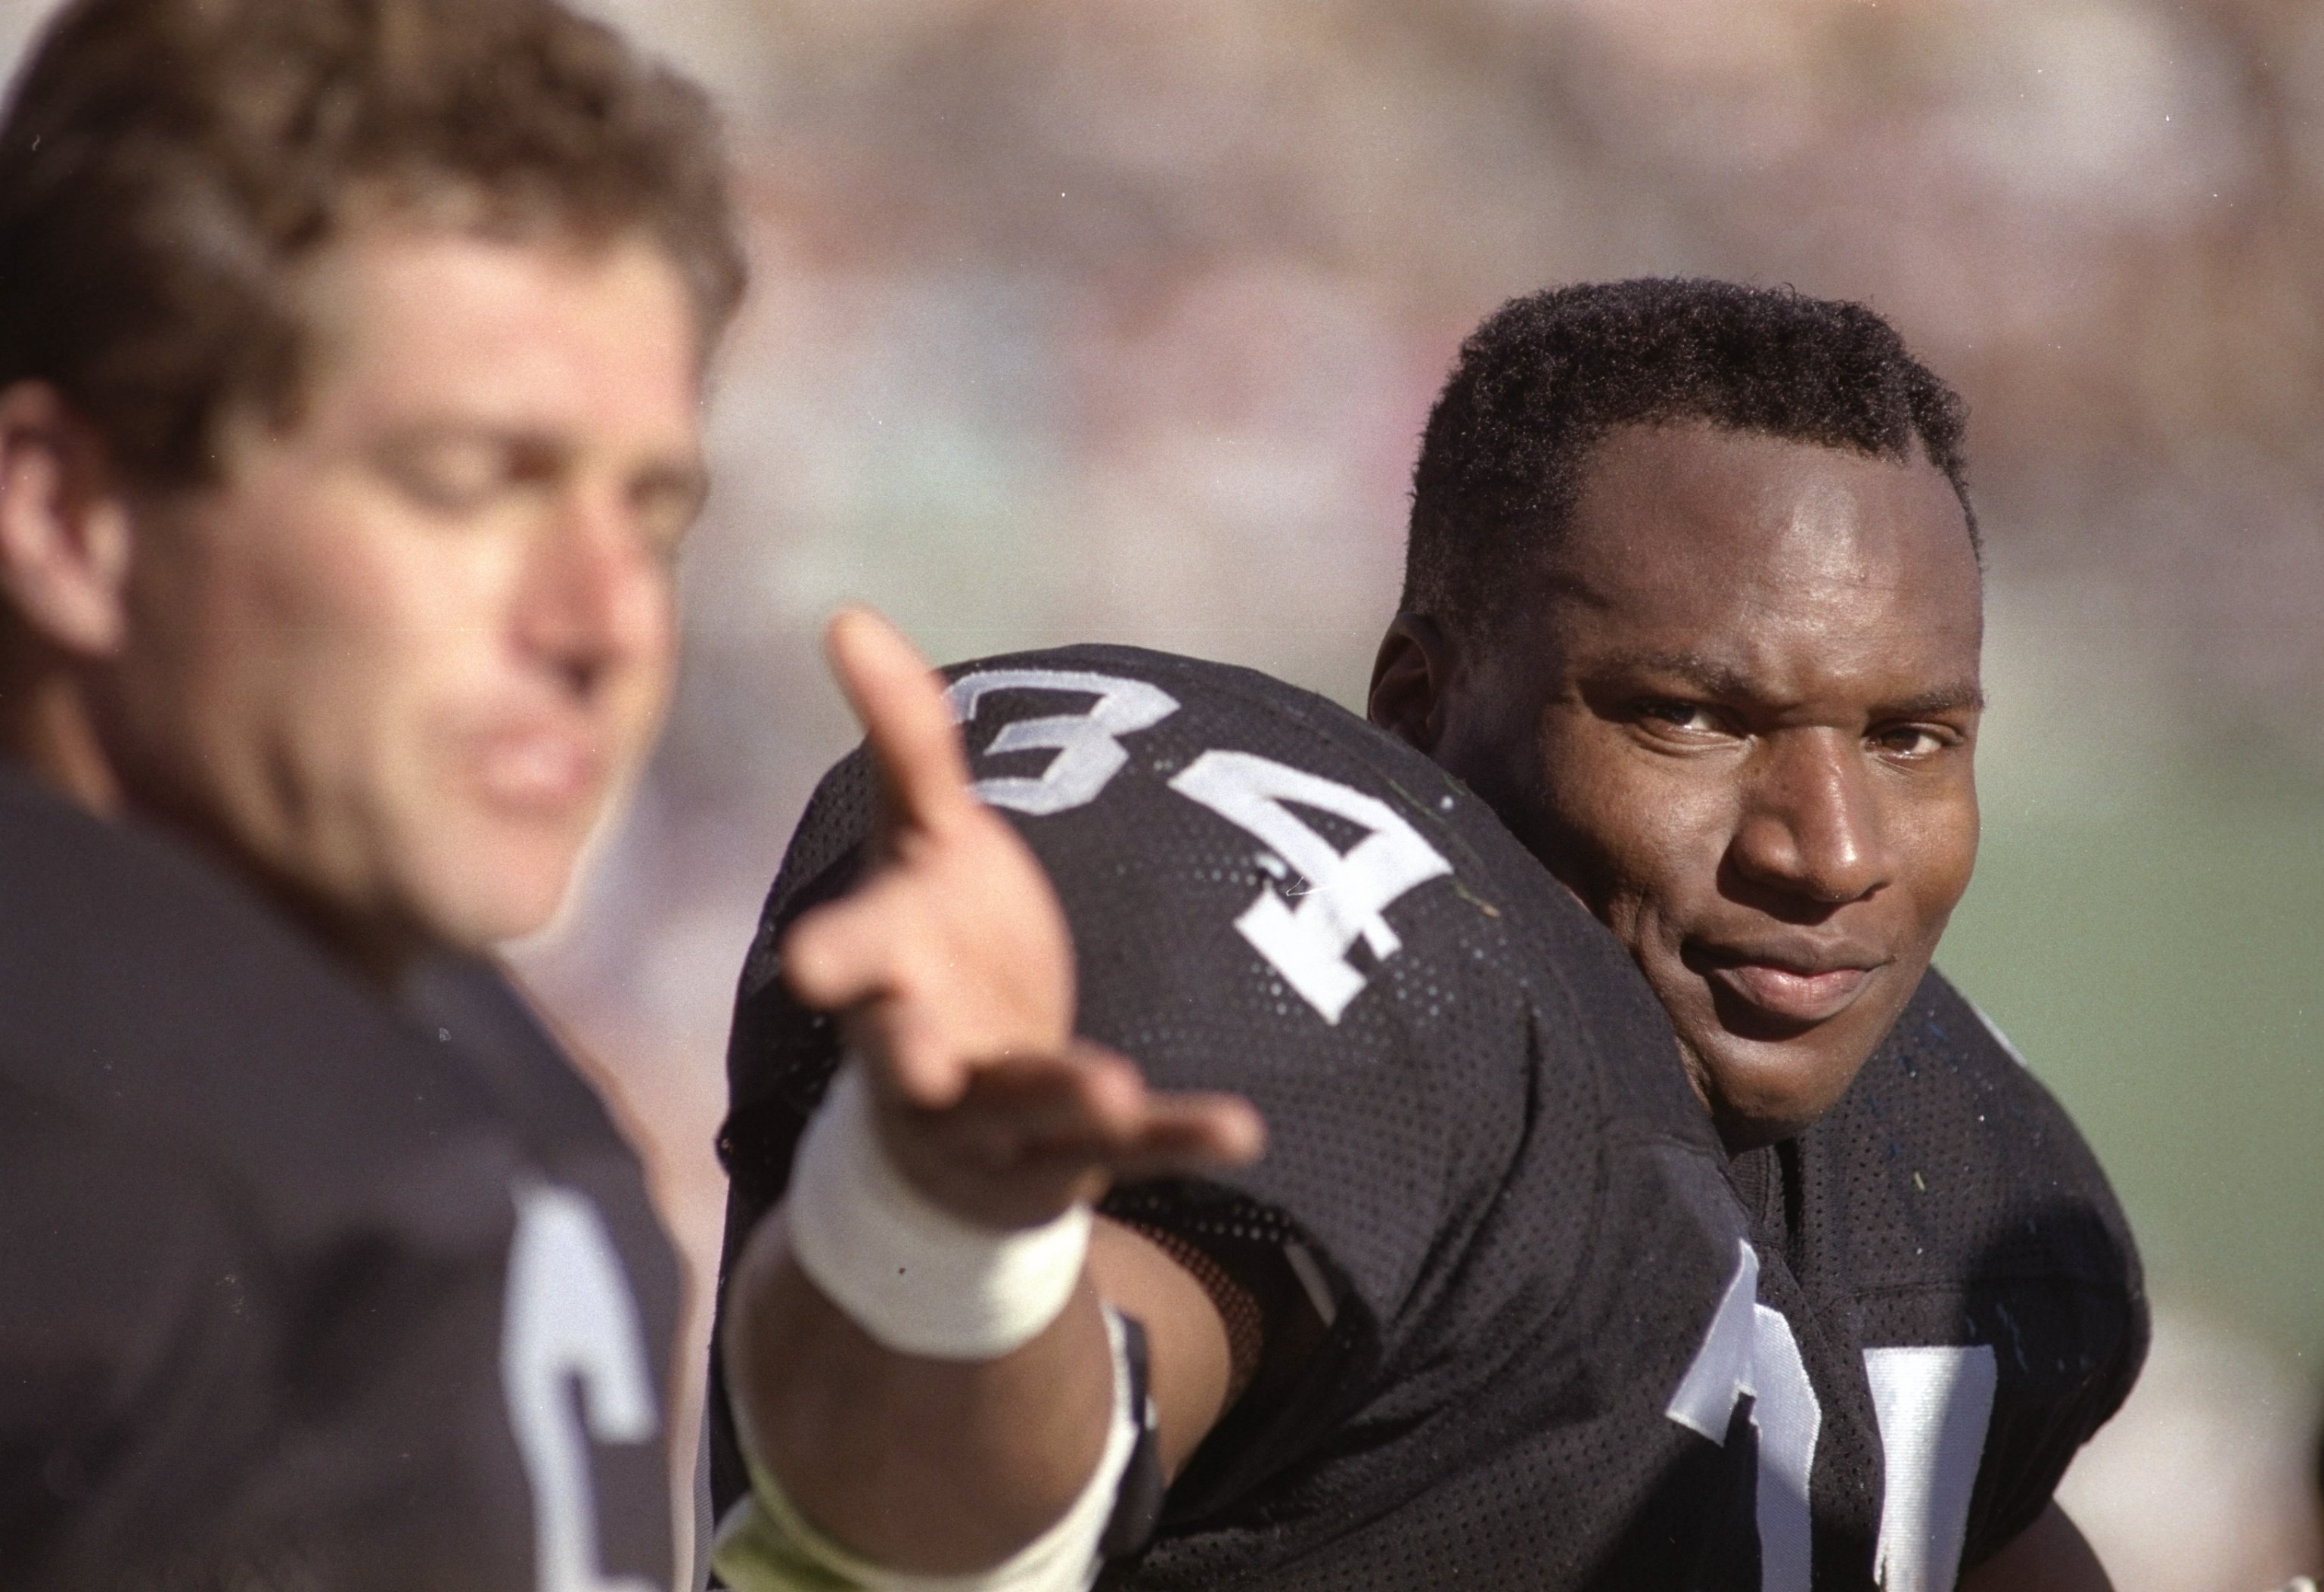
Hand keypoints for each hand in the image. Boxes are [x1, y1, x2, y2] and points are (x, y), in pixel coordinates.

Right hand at [783, 609, 1263, 1229]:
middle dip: (917, 1060)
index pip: (851, 957)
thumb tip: (847, 615)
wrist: (959, 1107)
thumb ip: (904, 742)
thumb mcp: (924, 839)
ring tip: (1109, 1088)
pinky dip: (1180, 1138)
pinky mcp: (1075, 1153)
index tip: (808, 962)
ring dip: (1062, 1099)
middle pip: (912, 1058)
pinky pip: (1131, 1153)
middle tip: (926, 1065)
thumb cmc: (934, 945)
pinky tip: (1244, 1130)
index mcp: (885, 969)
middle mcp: (924, 1053)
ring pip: (1024, 1111)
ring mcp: (997, 1117)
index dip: (834, 958)